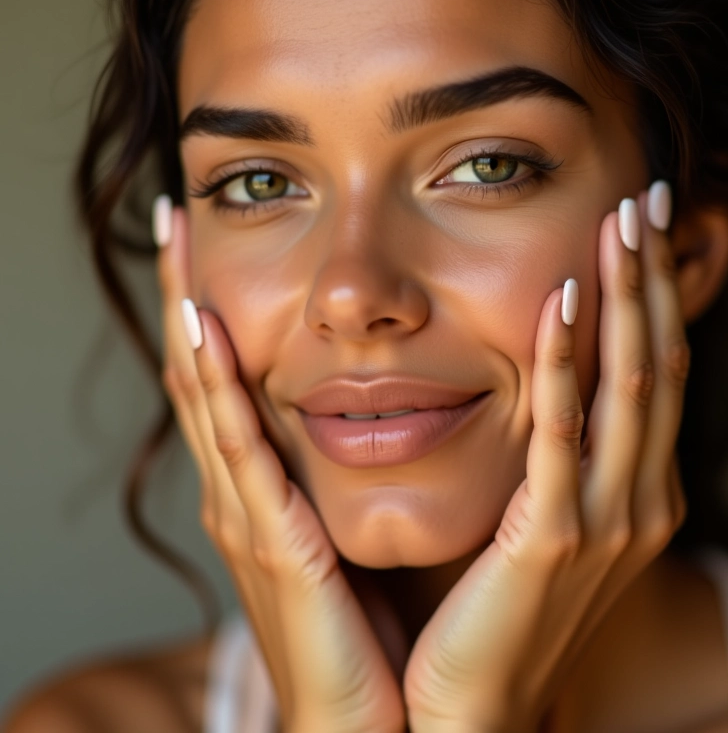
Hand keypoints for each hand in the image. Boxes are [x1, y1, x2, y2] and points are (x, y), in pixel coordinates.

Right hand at [154, 199, 404, 732]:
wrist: (378, 719)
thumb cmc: (374, 623)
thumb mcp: (349, 529)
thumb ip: (346, 474)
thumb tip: (378, 410)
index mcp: (260, 488)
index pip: (224, 381)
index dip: (205, 312)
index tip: (204, 243)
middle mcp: (239, 493)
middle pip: (199, 375)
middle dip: (182, 296)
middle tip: (173, 219)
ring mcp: (245, 516)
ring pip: (204, 398)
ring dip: (186, 317)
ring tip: (177, 243)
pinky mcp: (271, 544)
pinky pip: (240, 450)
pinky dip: (217, 388)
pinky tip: (205, 329)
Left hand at [402, 183, 688, 732]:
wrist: (474, 709)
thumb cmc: (498, 608)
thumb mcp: (543, 522)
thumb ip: (557, 458)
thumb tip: (552, 387)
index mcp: (635, 494)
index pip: (656, 374)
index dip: (655, 300)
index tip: (640, 232)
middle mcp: (638, 502)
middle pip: (658, 365)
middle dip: (653, 281)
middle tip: (646, 201)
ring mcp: (604, 523)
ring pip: (630, 388)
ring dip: (626, 302)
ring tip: (620, 226)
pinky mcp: (551, 542)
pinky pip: (563, 436)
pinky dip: (566, 366)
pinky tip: (563, 301)